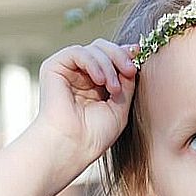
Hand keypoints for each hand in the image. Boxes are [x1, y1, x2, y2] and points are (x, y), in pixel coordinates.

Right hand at [34, 38, 138, 164]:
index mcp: (96, 83)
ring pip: (94, 49)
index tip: (141, 54)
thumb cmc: (95, 134)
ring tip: (114, 89)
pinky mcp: (54, 67)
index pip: (112, 58)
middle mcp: (82, 74)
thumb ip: (126, 82)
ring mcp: (68, 70)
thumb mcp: (120, 105)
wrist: (73, 146)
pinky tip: (101, 81)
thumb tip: (132, 57)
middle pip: (104, 48)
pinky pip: (78, 52)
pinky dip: (94, 63)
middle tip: (130, 71)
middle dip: (120, 56)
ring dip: (109, 65)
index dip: (126, 54)